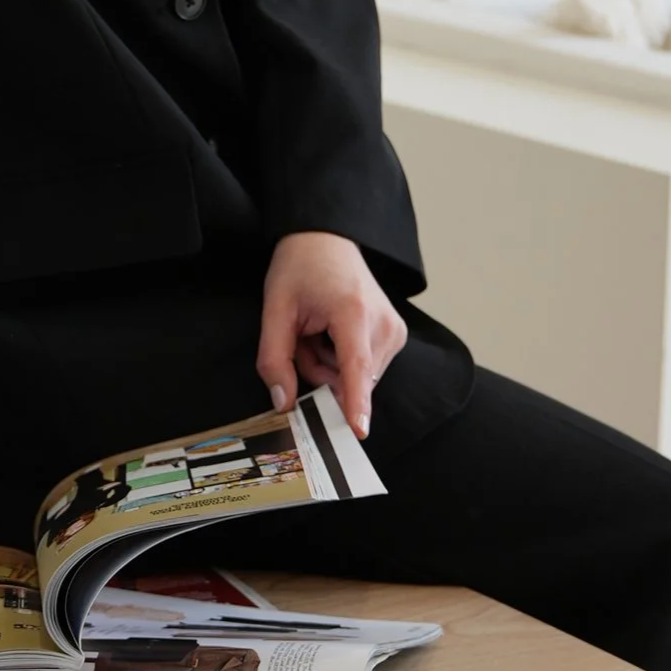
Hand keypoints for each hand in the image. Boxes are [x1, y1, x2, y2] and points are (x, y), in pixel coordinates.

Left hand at [256, 232, 404, 442]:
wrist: (327, 238)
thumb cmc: (301, 267)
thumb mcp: (275, 309)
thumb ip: (274, 359)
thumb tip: (283, 403)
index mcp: (353, 312)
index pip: (355, 368)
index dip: (355, 403)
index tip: (358, 431)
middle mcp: (383, 323)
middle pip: (348, 380)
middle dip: (319, 371)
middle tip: (304, 335)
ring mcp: (393, 330)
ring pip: (355, 378)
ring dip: (329, 365)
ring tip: (318, 330)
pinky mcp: (395, 336)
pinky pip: (363, 368)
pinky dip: (341, 359)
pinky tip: (332, 332)